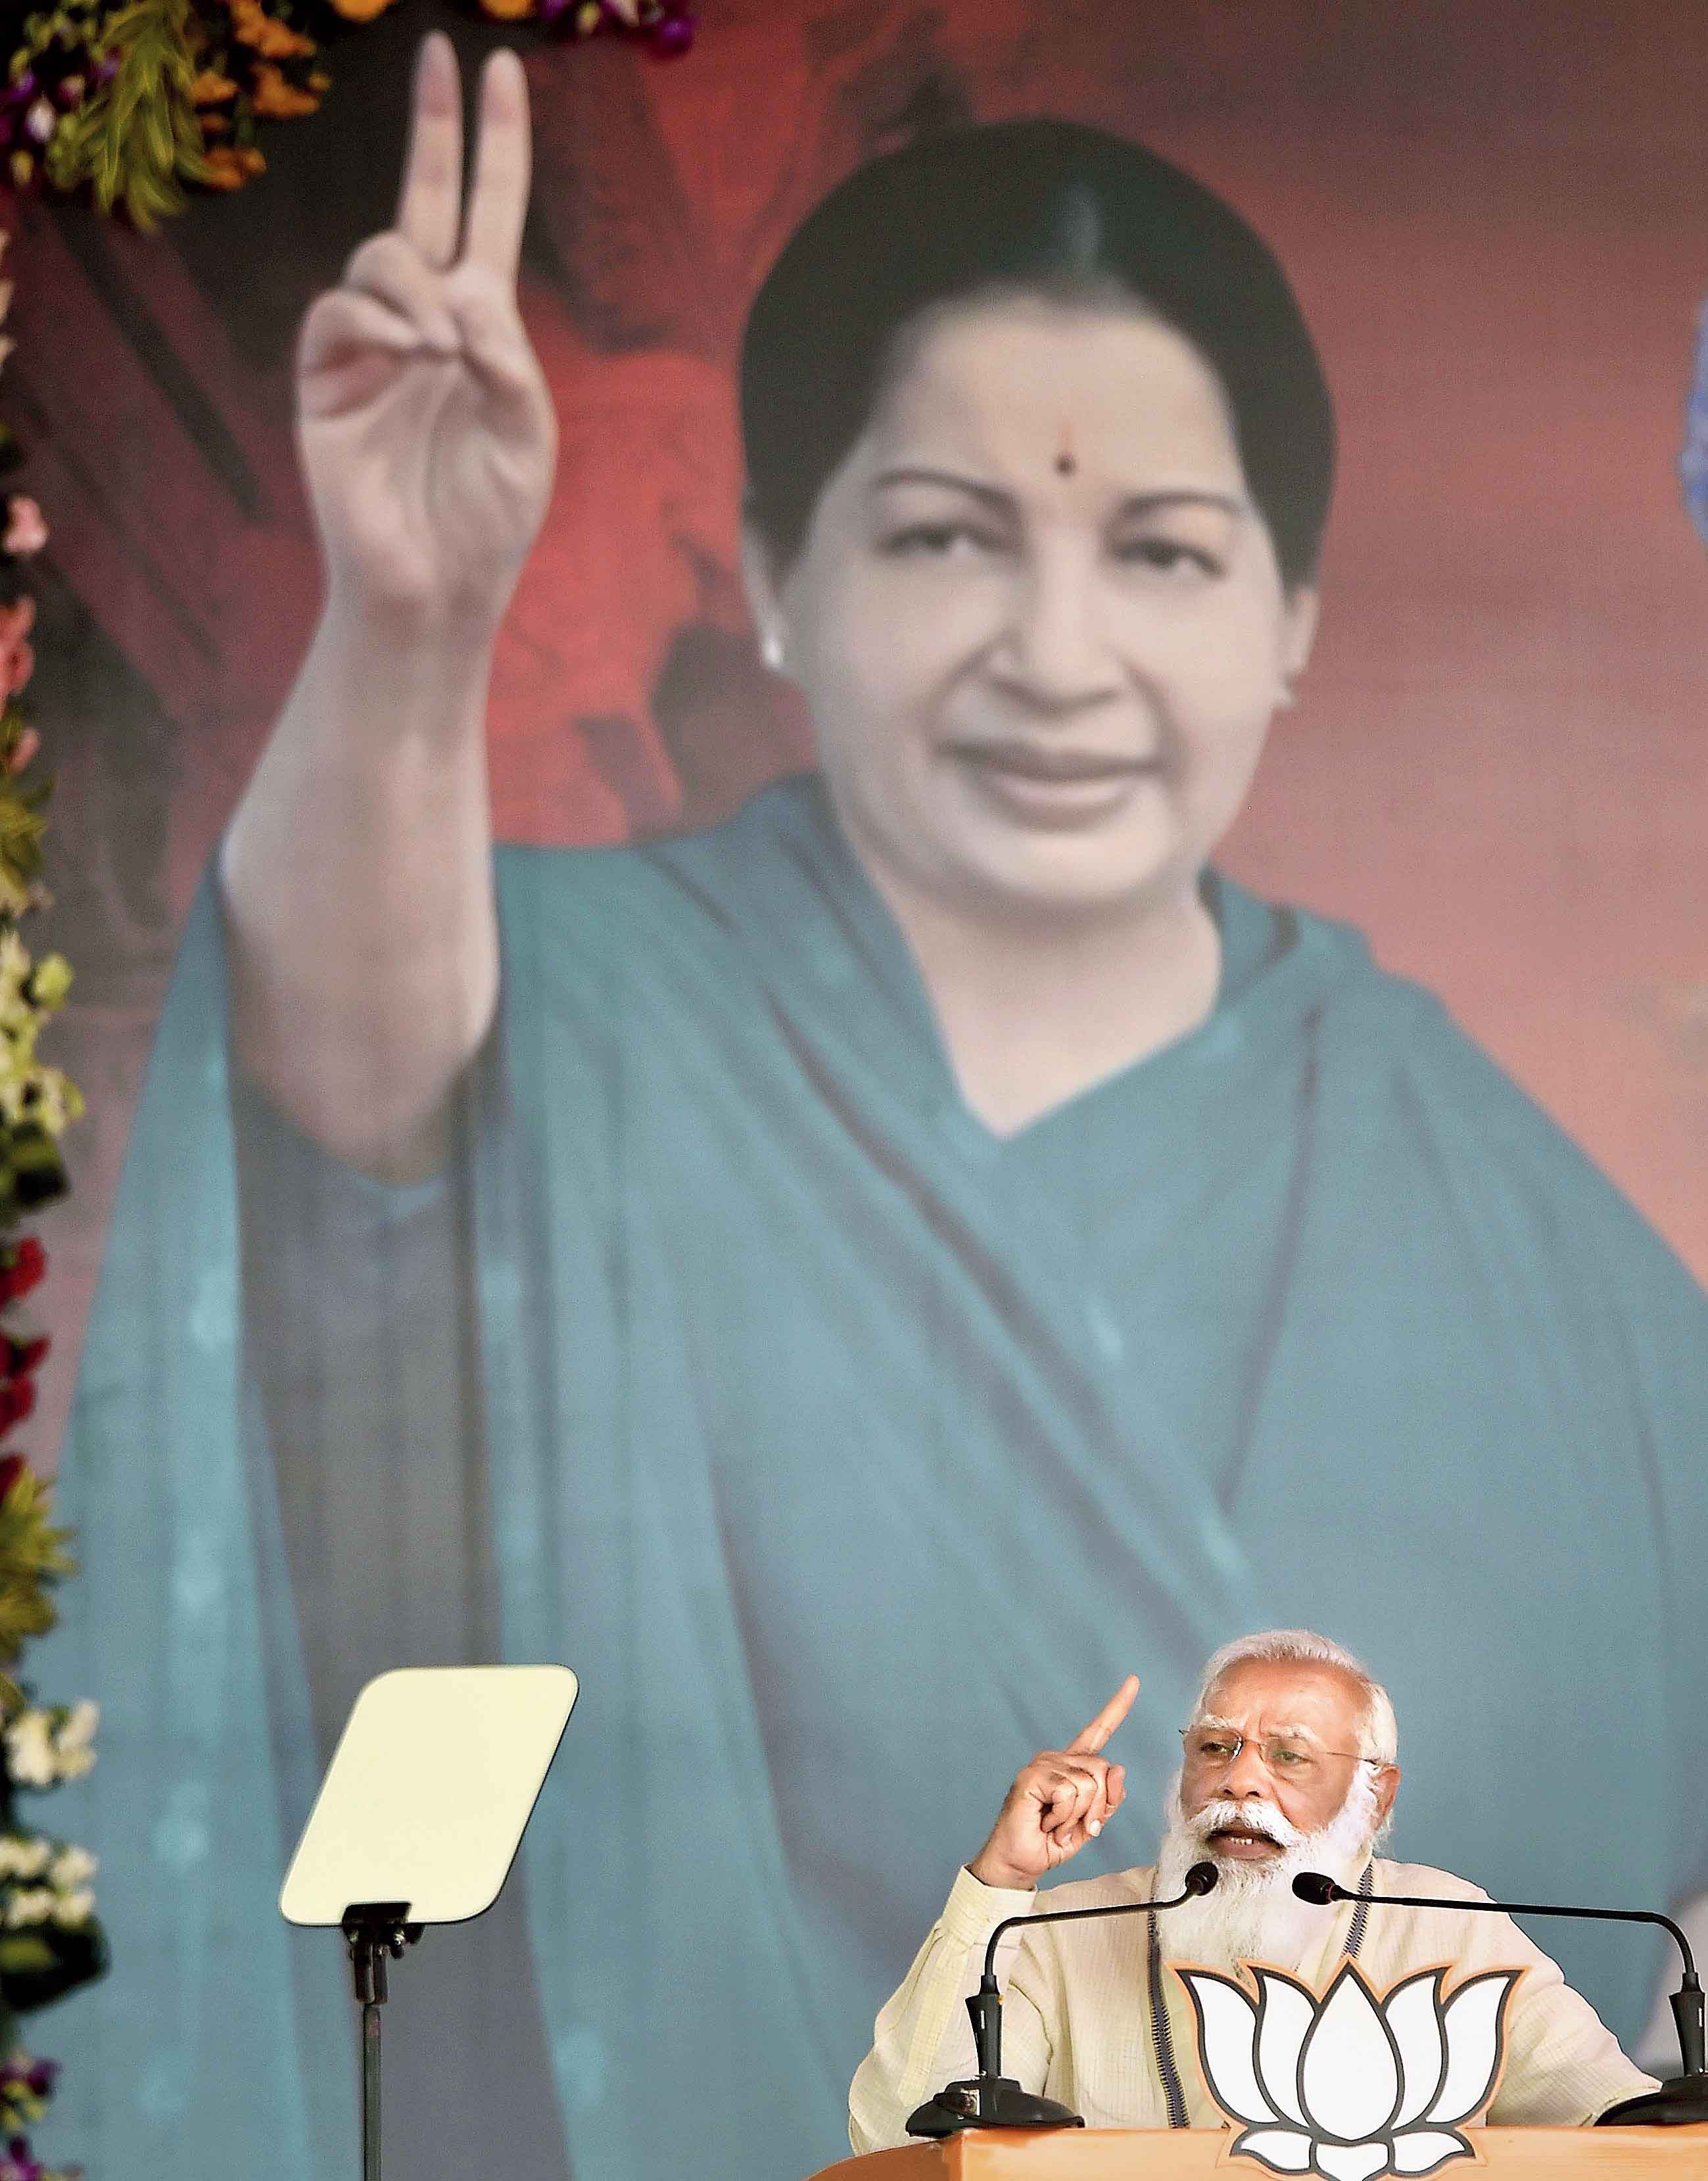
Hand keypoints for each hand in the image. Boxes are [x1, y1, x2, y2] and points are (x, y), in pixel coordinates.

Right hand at [296, 35, 557, 633]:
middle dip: (434, 131)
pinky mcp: (325, 380)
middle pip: (424, 204)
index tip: (498, 71)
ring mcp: (370, 348)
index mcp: (482, 330)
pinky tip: (410, 353)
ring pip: (382, 259)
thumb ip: (508, 358)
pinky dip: (377, 320)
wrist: (436, 590)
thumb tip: (462, 291)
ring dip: (417, 288)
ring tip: (442, 352)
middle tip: (440, 57)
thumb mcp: (526, 435)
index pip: (487, 218)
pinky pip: (339, 313)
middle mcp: (423, 323)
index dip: (495, 148)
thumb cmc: (488, 521)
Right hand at [967, 1674, 1138, 1890]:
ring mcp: (1044, 1764)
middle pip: (1104, 1770)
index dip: (1118, 1706)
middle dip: (1098, 1809)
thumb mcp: (1091, 1823)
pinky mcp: (1032, 1775)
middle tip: (1074, 1827)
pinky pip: (1069, 1792)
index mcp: (1074, 1765)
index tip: (1134, 1680)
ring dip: (1077, 1817)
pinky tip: (1046, 1822)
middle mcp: (1059, 1758)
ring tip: (1055, 1825)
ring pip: (1089, 1784)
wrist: (1021, 1862)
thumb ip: (1108, 1799)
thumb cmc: (1051, 1842)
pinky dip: (1063, 1817)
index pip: (1099, 1730)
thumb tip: (1118, 1769)